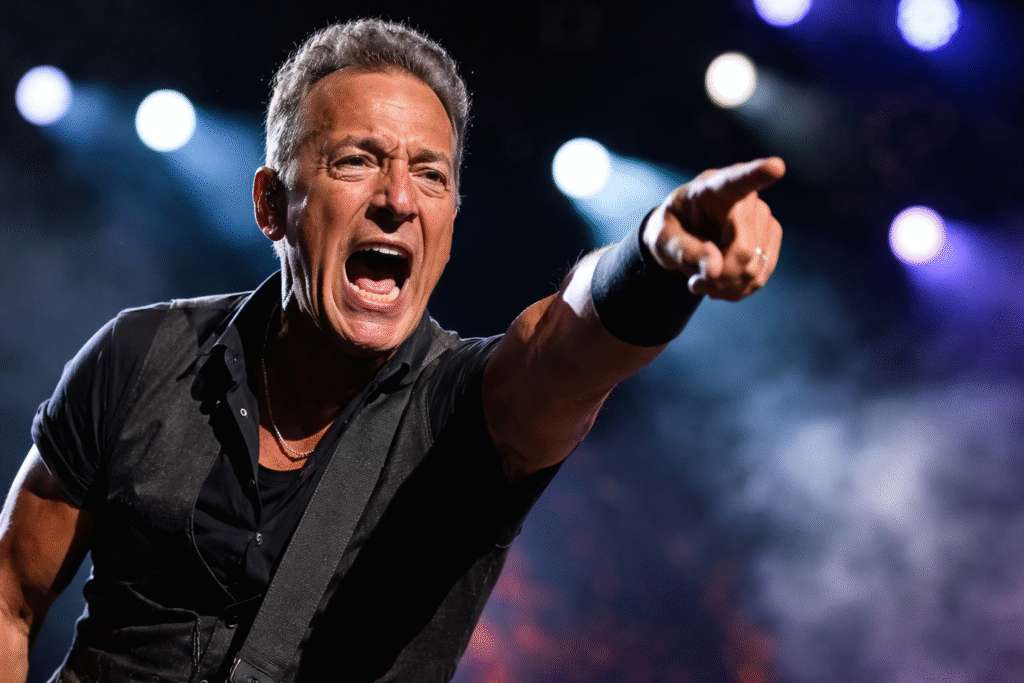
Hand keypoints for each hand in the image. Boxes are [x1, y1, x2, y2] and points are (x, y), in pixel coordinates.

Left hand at [643, 157, 784, 301]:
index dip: (758, 174)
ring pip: (754, 267)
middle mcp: (745, 198)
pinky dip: (738, 289)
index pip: (737, 181)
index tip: (775, 167)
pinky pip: (760, 275)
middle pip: (743, 249)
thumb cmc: (671, 230)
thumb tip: (716, 270)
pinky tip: (721, 285)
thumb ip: (684, 251)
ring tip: (704, 281)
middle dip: (719, 276)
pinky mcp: (770, 236)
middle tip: (695, 283)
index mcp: (712, 188)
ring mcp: (762, 216)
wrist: (683, 236)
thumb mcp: (662, 240)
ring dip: (726, 285)